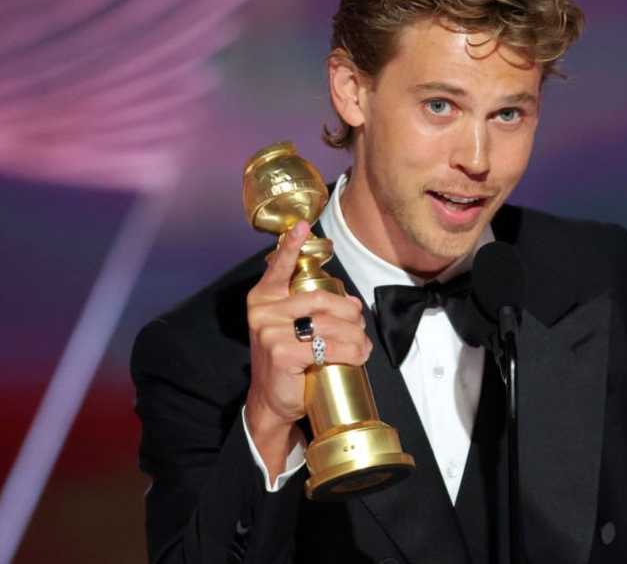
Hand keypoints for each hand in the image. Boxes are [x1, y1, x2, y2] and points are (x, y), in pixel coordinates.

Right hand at [243, 221, 370, 473]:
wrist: (273, 400)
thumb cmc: (288, 360)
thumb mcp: (289, 327)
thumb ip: (307, 307)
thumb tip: (349, 301)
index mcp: (263, 298)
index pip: (279, 267)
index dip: (291, 245)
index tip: (302, 225)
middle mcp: (263, 310)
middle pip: (320, 299)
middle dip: (349, 312)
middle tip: (360, 325)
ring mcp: (270, 331)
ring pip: (328, 324)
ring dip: (355, 336)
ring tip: (363, 346)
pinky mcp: (281, 352)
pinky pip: (328, 347)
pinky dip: (351, 352)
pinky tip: (357, 356)